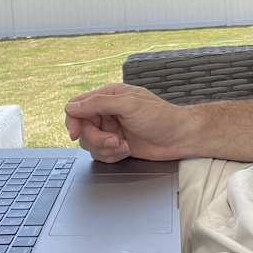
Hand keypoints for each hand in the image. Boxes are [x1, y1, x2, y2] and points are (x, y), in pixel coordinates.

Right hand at [64, 83, 193, 162]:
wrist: (180, 137)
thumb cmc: (161, 117)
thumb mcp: (129, 105)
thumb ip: (99, 104)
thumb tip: (72, 107)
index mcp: (108, 96)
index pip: (77, 106)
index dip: (73, 120)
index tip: (76, 133)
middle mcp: (107, 112)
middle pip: (83, 129)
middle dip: (97, 139)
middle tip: (114, 141)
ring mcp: (111, 130)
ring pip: (90, 144)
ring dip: (106, 149)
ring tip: (124, 145)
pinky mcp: (116, 145)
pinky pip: (101, 155)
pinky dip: (112, 156)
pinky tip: (127, 150)